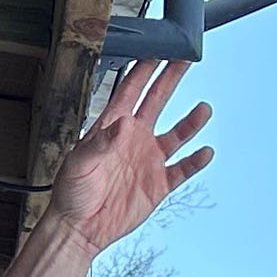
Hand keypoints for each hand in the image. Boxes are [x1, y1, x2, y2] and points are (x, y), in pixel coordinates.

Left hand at [49, 59, 212, 256]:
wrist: (80, 228)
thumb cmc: (71, 193)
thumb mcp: (77, 164)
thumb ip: (100, 142)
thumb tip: (124, 124)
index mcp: (112, 127)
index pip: (131, 90)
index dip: (144, 69)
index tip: (157, 49)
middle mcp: (134, 137)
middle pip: (157, 100)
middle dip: (170, 78)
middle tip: (185, 58)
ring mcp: (149, 159)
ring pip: (176, 134)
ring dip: (191, 122)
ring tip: (203, 109)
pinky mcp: (159, 183)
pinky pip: (183, 168)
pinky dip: (196, 161)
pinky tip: (205, 152)